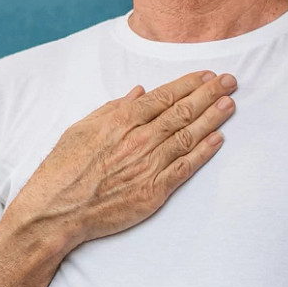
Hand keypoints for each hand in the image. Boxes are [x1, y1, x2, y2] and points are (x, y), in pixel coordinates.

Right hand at [1, 71, 236, 252]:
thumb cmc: (63, 170)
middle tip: (230, 81)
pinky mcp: (154, 192)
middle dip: (209, 93)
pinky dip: (204, 152)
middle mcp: (139, 140)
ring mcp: (148, 166)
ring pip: (189, 136)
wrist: (57, 211)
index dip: (188, 84)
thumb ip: (112, 108)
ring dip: (213, 118)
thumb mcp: (80, 128)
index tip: (206, 75)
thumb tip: (138, 92)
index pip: (163, 96)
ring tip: (230, 104)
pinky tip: (218, 139)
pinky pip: (185, 168)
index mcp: (120, 121)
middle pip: (182, 112)